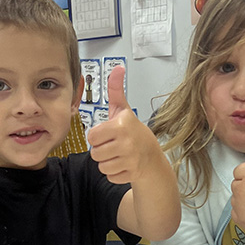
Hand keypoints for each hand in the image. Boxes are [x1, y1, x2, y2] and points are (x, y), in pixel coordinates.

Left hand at [88, 67, 156, 183]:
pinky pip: (110, 176)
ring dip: (107, 162)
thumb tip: (118, 68)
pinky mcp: (132, 174)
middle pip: (94, 153)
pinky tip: (124, 165)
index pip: (92, 137)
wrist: (152, 157)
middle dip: (101, 151)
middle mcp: (127, 142)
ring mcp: (131, 159)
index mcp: (122, 125)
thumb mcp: (123, 110)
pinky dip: (115, 173)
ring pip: (101, 166)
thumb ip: (116, 90)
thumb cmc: (133, 132)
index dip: (97, 137)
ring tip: (119, 155)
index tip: (108, 134)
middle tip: (113, 145)